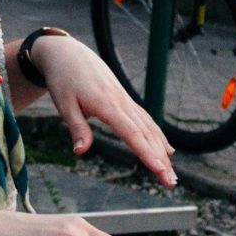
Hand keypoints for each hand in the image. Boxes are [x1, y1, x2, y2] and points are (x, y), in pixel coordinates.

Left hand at [25, 34, 176, 186]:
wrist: (67, 53)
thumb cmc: (63, 79)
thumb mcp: (64, 104)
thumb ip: (76, 128)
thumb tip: (80, 151)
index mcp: (107, 104)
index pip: (132, 133)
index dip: (146, 152)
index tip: (159, 169)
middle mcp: (122, 102)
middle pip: (146, 134)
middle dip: (161, 159)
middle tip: (171, 182)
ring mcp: (126, 100)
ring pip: (150, 128)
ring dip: (163, 151)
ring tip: (171, 173)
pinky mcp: (125, 100)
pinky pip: (146, 120)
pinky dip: (158, 136)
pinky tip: (167, 149)